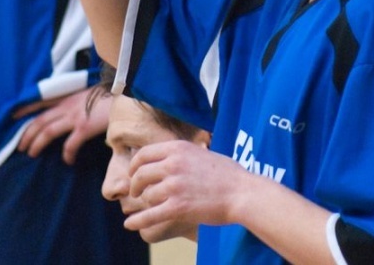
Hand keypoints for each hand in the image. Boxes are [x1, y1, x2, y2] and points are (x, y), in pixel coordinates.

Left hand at [15, 88, 109, 164]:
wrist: (125, 95)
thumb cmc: (111, 96)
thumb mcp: (90, 94)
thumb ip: (78, 102)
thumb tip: (73, 111)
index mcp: (68, 98)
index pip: (40, 101)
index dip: (25, 109)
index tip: (12, 117)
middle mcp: (67, 106)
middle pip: (40, 120)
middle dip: (27, 134)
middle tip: (19, 146)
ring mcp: (75, 116)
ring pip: (47, 131)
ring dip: (37, 144)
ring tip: (31, 154)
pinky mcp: (84, 127)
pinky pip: (70, 144)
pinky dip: (67, 154)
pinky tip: (67, 161)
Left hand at [124, 140, 249, 230]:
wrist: (243, 193)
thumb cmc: (228, 175)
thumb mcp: (202, 153)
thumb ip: (181, 155)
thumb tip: (165, 160)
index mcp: (178, 149)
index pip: (144, 154)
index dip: (135, 165)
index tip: (134, 173)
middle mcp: (173, 164)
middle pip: (140, 174)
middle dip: (135, 185)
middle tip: (137, 192)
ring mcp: (174, 186)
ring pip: (146, 195)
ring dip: (146, 202)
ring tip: (150, 206)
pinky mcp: (177, 207)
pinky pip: (149, 215)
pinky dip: (137, 221)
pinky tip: (130, 225)